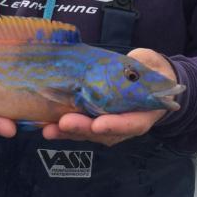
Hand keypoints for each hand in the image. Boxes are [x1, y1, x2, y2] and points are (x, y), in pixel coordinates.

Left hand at [41, 48, 179, 146]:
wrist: (149, 77)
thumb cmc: (150, 70)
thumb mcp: (150, 65)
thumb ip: (141, 67)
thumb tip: (133, 62)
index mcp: (145, 114)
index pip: (131, 124)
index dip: (114, 126)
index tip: (98, 125)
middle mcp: (126, 125)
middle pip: (104, 134)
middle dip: (82, 129)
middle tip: (64, 123)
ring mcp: (109, 125)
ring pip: (88, 134)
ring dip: (67, 132)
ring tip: (48, 129)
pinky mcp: (95, 120)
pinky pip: (79, 128)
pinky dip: (62, 128)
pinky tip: (46, 126)